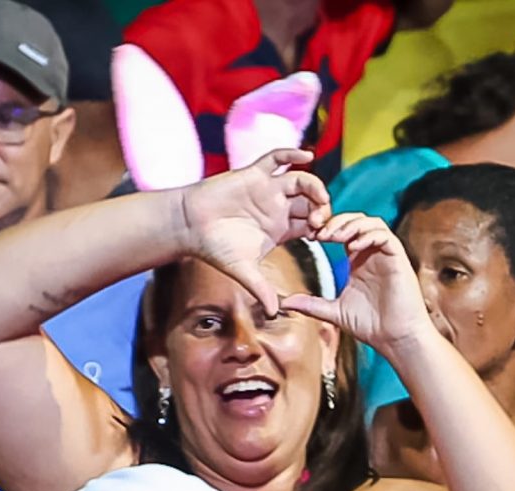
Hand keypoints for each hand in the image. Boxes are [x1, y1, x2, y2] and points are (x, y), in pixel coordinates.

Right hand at [178, 149, 330, 314]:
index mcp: (280, 229)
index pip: (311, 225)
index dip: (322, 228)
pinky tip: (306, 156)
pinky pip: (277, 158)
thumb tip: (275, 313)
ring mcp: (267, 189)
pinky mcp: (254, 174)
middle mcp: (278, 208)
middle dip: (322, 210)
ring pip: (301, 181)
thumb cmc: (214, 247)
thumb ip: (261, 289)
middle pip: (311, 202)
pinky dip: (293, 153)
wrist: (190, 226)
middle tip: (321, 221)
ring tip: (319, 197)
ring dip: (315, 187)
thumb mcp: (243, 270)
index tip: (325, 238)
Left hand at [281, 214, 432, 350]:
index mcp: (358, 262)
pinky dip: (368, 235)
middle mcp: (372, 255)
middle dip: (337, 222)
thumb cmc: (371, 326)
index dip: (327, 229)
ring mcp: (386, 256)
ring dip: (352, 225)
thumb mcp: (333, 312)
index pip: (343, 232)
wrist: (395, 339)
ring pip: (372, 223)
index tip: (310, 237)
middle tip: (320, 233)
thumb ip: (311, 304)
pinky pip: (385, 236)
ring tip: (335, 237)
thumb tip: (285, 304)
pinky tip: (353, 247)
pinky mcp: (398, 259)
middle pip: (356, 221)